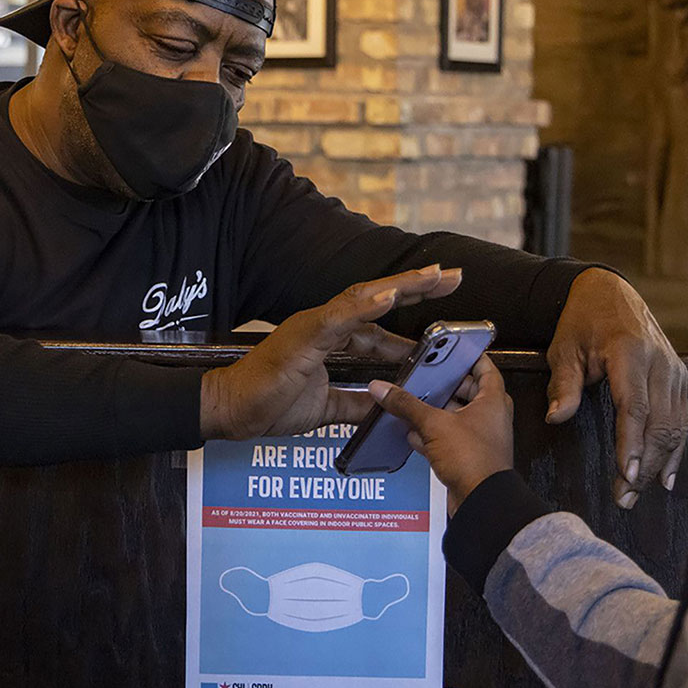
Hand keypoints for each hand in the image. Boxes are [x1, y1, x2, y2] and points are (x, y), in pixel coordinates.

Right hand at [201, 264, 462, 439]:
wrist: (232, 412)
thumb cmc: (269, 404)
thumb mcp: (325, 408)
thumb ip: (354, 403)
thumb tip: (383, 405)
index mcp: (329, 339)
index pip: (377, 323)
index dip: (409, 317)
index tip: (443, 318)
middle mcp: (324, 325)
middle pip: (377, 299)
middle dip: (417, 287)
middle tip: (454, 276)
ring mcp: (312, 326)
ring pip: (363, 298)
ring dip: (401, 286)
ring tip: (434, 276)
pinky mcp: (302, 336)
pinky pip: (339, 317)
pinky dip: (365, 305)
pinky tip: (390, 295)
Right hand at [370, 356, 513, 515]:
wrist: (481, 501)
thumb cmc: (475, 461)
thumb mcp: (433, 424)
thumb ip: (406, 404)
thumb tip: (385, 389)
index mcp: (493, 401)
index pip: (485, 368)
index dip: (469, 356)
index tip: (453, 349)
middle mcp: (491, 418)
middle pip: (468, 392)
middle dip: (445, 386)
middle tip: (428, 377)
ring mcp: (481, 439)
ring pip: (456, 416)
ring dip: (436, 411)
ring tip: (415, 404)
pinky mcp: (469, 457)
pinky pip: (449, 439)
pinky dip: (432, 436)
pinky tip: (414, 435)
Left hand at [546, 269, 687, 508]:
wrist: (608, 291)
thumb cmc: (581, 320)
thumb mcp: (564, 348)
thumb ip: (564, 384)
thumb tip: (557, 418)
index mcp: (629, 353)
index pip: (635, 407)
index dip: (632, 443)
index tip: (626, 473)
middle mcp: (659, 363)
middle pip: (659, 424)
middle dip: (644, 464)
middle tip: (625, 497)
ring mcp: (674, 370)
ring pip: (675, 425)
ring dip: (659, 463)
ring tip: (639, 493)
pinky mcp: (679, 377)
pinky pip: (682, 418)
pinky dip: (675, 448)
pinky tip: (665, 475)